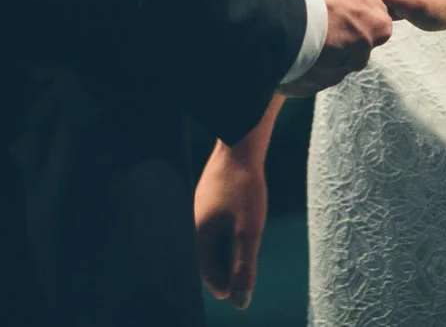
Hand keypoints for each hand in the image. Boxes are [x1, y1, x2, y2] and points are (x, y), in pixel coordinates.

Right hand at [194, 140, 268, 307]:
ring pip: (210, 236)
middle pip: (206, 254)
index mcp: (201, 233)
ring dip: (223, 250)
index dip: (220, 284)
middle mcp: (196, 219)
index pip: (205, 270)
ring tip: (238, 257)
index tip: (231, 294)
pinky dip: (224, 231)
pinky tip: (236, 226)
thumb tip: (240, 303)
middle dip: (220, 269)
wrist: (240, 142)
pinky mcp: (210, 191)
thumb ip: (244, 267)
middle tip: (235, 282)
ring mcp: (202, 203)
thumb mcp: (249, 231)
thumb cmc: (245, 187)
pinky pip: (214, 219)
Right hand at [282, 0, 402, 92]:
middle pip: (352, 34)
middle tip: (312, 3)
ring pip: (330, 52)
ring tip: (297, 21)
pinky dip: (302, 57)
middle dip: (336, 20)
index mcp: (378, 25)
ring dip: (318, 40)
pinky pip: (310, 69)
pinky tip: (289, 40)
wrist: (278, 29)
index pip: (374, 12)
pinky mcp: (312, 84)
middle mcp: (362, 53)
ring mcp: (337, 71)